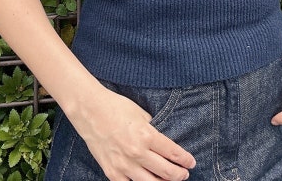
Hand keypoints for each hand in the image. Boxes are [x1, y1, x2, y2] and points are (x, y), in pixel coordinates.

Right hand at [69, 85, 195, 180]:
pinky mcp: (112, 172)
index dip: (185, 160)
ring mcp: (124, 165)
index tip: (191, 163)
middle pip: (165, 172)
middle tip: (184, 174)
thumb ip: (152, 128)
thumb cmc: (116, 107)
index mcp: (147, 135)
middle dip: (178, 175)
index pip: (172, 152)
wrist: (90, 110)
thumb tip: (161, 140)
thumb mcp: (141, 113)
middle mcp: (137, 152)